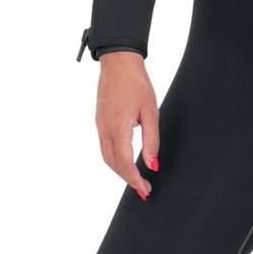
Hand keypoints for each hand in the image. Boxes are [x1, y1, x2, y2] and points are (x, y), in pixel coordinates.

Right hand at [96, 52, 159, 198]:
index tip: (145, 189)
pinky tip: (125, 162)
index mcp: (118, 128)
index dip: (135, 179)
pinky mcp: (100, 122)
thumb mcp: (151, 112)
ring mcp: (100, 126)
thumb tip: (152, 163)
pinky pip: (105, 147)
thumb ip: (151, 140)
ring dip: (120, 172)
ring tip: (136, 180)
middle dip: (128, 179)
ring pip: (107, 157)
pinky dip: (115, 160)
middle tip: (143, 190)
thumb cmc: (136, 83)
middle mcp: (105, 129)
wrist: (118, 63)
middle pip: (113, 164)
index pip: (125, 163)